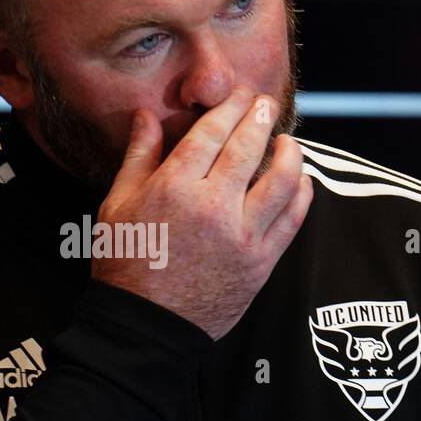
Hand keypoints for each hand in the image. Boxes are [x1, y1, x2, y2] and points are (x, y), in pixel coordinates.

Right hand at [91, 86, 313, 339]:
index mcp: (175, 187)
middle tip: (265, 103)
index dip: (231, 106)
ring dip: (290, 151)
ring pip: (281, 179)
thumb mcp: (118, 204)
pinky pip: (292, 219)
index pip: (212, 131)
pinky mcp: (261, 261)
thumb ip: (138, 156)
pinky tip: (301, 180)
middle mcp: (213, 205)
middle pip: (248, 146)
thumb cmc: (126, 263)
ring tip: (288, 140)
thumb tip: (146, 115)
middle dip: (261, 117)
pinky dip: (302, 194)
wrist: (145, 326)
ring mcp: (242, 235)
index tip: (240, 95)